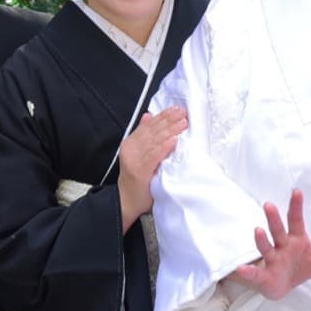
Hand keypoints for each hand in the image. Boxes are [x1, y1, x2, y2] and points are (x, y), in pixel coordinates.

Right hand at [118, 106, 186, 230]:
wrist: (126, 201)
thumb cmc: (137, 178)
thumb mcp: (138, 153)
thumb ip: (143, 135)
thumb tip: (149, 115)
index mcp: (130, 142)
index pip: (149, 125)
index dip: (163, 116)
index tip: (177, 109)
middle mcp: (130, 148)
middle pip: (153, 131)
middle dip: (169, 120)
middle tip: (183, 113)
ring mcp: (134, 159)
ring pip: (155, 141)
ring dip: (170, 130)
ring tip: (183, 124)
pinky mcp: (140, 171)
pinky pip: (154, 156)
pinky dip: (164, 147)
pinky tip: (174, 140)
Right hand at [225, 190, 310, 300]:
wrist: (281, 287)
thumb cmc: (298, 267)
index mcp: (295, 240)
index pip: (296, 221)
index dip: (296, 207)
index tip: (297, 192)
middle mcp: (281, 246)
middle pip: (278, 230)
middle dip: (274, 219)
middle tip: (269, 204)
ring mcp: (271, 260)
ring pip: (266, 248)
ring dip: (261, 240)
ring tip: (258, 230)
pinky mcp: (263, 276)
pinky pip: (255, 273)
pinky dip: (247, 271)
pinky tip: (240, 268)